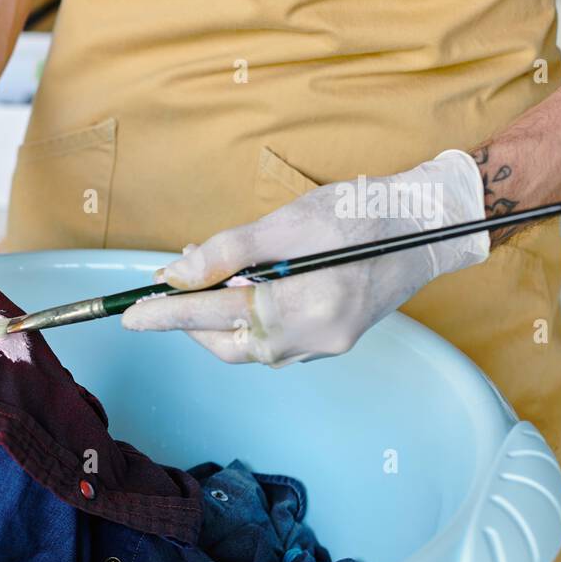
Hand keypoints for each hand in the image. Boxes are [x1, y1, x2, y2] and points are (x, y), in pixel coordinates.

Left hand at [121, 150, 488, 365]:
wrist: (432, 225)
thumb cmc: (363, 215)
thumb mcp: (290, 222)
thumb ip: (229, 252)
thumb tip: (175, 275)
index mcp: (300, 311)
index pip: (212, 317)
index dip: (165, 314)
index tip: (128, 315)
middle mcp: (310, 340)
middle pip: (226, 343)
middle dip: (193, 317)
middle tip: (177, 279)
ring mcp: (322, 346)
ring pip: (248, 343)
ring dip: (220, 314)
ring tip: (214, 271)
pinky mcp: (330, 340)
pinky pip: (272, 339)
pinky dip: (249, 316)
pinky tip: (249, 284)